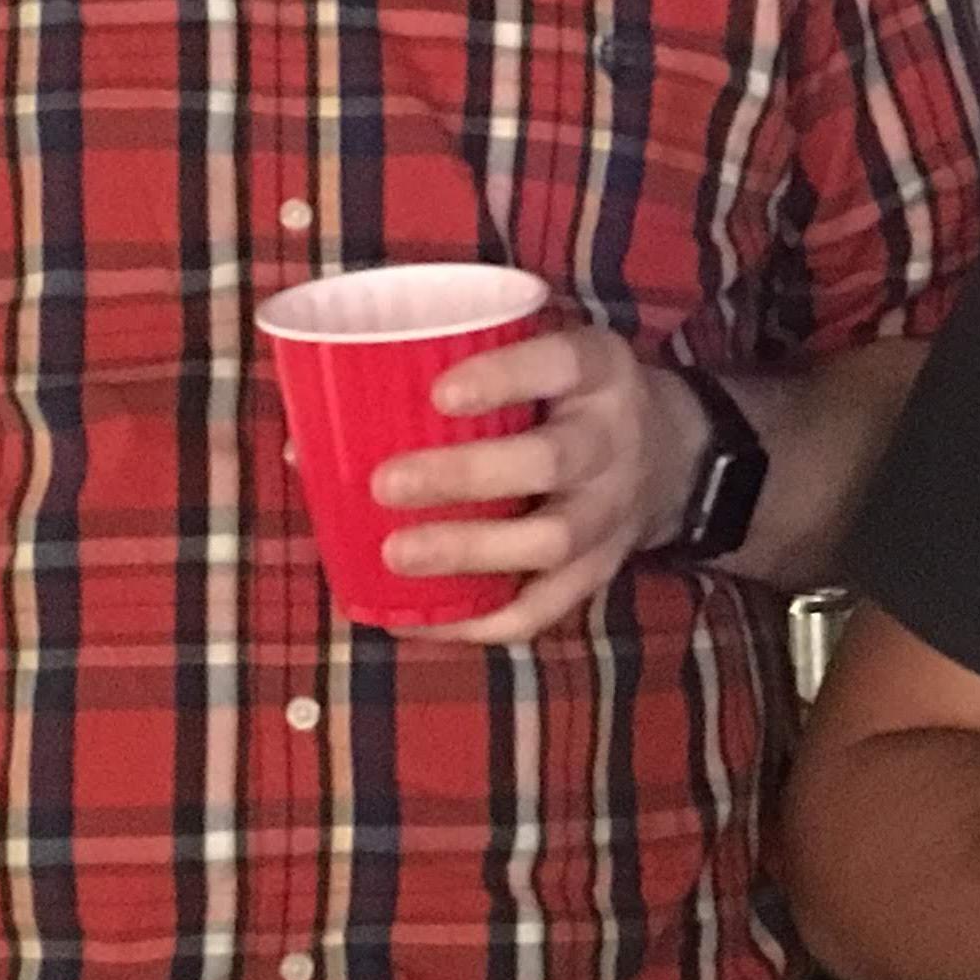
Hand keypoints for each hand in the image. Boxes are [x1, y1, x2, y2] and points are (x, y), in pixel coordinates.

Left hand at [368, 325, 711, 643]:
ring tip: (395, 555)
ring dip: (470, 550)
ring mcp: (612, 512)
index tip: (439, 392)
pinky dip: (484, 621)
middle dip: (467, 476)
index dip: (505, 376)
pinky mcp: (602, 569)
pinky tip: (422, 621)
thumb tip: (309, 442)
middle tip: (387, 483)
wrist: (670, 452)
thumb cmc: (565, 396)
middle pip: (552, 461)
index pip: (560, 364)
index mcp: (598, 370)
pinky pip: (548, 607)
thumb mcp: (540, 358)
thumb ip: (451, 375)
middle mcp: (612, 440)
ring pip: (552, 541)